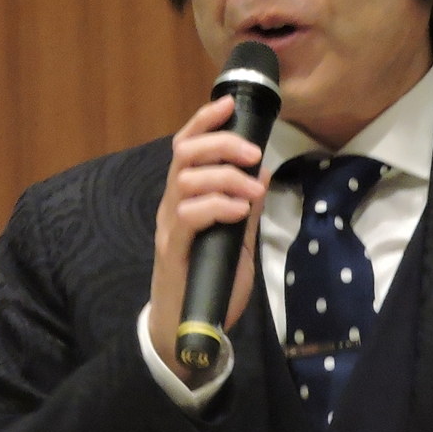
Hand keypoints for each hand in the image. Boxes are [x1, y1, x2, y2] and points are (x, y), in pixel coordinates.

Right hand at [147, 95, 266, 383]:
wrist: (186, 327)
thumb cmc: (211, 279)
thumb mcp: (237, 238)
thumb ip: (245, 206)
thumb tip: (263, 172)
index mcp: (185, 195)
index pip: (187, 145)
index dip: (204, 120)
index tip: (228, 104)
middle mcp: (171, 204)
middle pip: (185, 153)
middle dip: (222, 143)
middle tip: (254, 153)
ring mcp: (169, 226)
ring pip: (187, 179)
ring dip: (226, 176)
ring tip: (253, 191)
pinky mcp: (173, 250)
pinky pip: (189, 215)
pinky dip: (217, 205)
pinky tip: (237, 210)